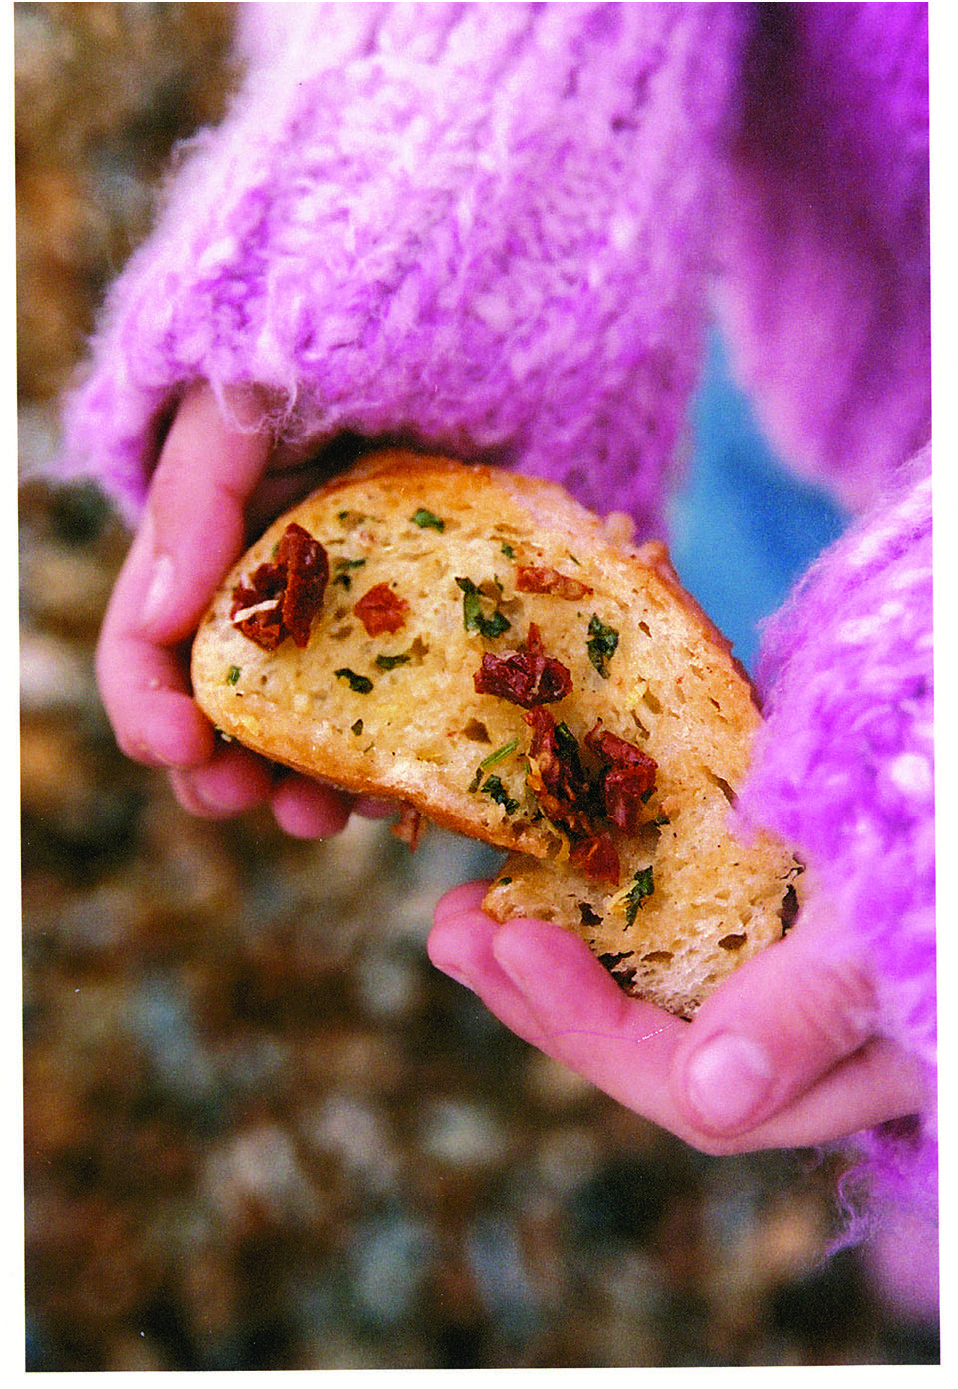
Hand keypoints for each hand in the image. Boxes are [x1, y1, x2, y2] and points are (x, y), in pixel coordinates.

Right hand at [96, 382, 379, 834]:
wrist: (448, 330)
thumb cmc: (321, 352)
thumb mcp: (241, 403)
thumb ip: (194, 496)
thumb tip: (159, 620)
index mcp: (202, 558)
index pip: (142, 651)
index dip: (146, 710)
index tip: (177, 746)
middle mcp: (267, 605)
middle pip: (222, 715)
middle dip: (224, 773)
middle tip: (255, 800)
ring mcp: (344, 626)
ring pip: (306, 736)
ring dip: (305, 789)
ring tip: (329, 815)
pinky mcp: (417, 633)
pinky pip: (394, 718)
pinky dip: (387, 760)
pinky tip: (403, 784)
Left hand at [429, 883, 927, 1153]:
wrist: (952, 766)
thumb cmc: (940, 849)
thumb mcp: (887, 930)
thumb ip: (810, 1012)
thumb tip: (711, 1103)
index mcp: (833, 1069)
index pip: (685, 1086)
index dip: (585, 1023)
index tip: (508, 940)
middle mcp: (794, 1040)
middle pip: (644, 1048)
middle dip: (538, 997)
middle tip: (450, 932)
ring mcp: (775, 976)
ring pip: (646, 990)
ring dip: (552, 949)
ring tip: (465, 907)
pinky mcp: (762, 911)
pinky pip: (669, 927)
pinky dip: (603, 902)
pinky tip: (548, 865)